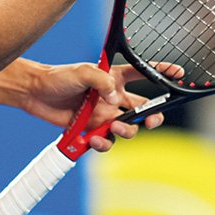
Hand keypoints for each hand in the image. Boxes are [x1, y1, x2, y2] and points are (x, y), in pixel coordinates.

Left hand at [23, 61, 167, 152]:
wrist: (35, 93)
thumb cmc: (58, 76)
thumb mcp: (83, 71)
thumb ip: (103, 82)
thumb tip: (117, 100)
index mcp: (112, 77)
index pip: (141, 73)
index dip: (161, 72)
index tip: (178, 74)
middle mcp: (111, 97)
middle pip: (142, 108)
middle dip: (153, 116)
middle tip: (151, 120)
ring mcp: (102, 114)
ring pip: (127, 128)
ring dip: (127, 131)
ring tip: (115, 126)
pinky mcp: (91, 130)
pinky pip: (107, 142)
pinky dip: (105, 143)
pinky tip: (96, 139)